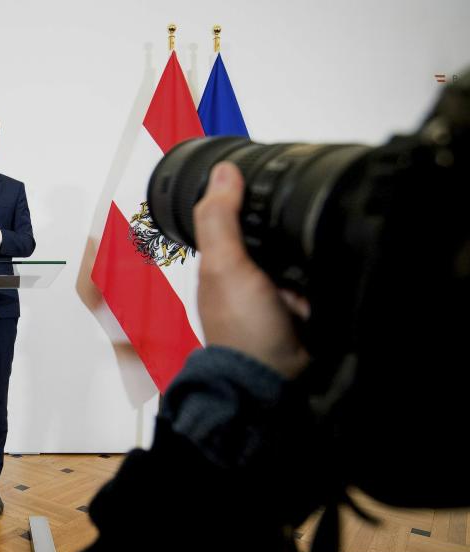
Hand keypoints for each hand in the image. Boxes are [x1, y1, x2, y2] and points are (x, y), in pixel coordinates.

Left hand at [194, 162, 309, 378]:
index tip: (272, 168)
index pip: (238, 211)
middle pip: (275, 225)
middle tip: (308, 207)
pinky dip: (328, 266)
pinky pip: (324, 270)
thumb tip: (224, 170)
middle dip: (291, 219)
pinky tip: (335, 260)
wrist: (277, 379)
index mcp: (225, 258)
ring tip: (320, 241)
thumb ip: (221, 219)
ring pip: (303, 246)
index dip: (251, 190)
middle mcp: (252, 269)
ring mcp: (281, 285)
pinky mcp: (309, 299)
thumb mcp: (224, 266)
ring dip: (314, 243)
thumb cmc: (242, 330)